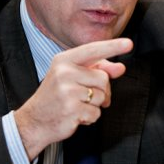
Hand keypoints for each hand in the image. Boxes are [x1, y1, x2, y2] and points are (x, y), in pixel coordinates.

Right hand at [15, 38, 132, 159]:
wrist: (35, 120)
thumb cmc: (55, 96)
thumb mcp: (71, 76)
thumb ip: (96, 69)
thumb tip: (119, 68)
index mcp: (64, 60)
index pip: (93, 50)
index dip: (113, 46)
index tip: (129, 44)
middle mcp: (64, 72)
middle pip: (103, 77)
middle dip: (100, 90)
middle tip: (85, 96)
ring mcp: (67, 91)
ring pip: (101, 96)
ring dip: (94, 105)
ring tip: (76, 105)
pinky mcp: (72, 110)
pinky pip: (96, 113)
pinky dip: (90, 117)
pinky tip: (76, 115)